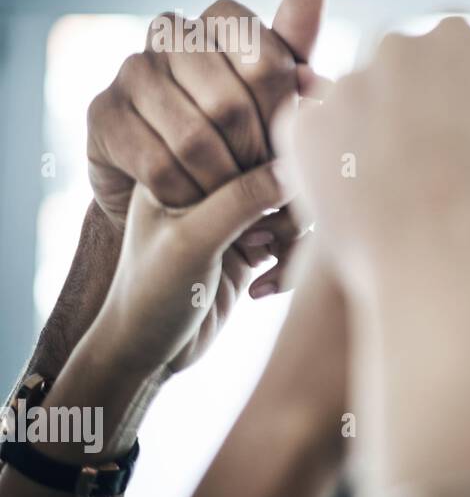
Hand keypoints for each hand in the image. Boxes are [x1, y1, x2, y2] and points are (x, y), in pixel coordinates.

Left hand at [84, 164, 292, 379]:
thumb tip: (295, 168)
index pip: (245, 143)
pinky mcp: (252, 248)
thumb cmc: (152, 295)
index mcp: (185, 168)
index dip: (271, 169)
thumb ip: (241, 200)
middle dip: (287, 213)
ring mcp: (234, 217)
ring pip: (293, 210)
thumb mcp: (193, 242)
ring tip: (267, 270)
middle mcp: (212, 187)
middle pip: (279, 176)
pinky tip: (261, 291)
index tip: (267, 210)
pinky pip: (294, 243)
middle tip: (266, 242)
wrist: (147, 353)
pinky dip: (289, 267)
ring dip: (292, 243)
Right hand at [86, 0, 322, 293]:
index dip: (282, 116)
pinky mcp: (102, 114)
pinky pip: (158, 165)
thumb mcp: (286, 105)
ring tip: (242, 204)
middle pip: (230, 102)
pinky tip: (200, 206)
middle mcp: (172, 33)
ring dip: (225, 184)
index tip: (292, 145)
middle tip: (268, 187)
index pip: (265, 57)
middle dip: (256, 157)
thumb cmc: (249, 144)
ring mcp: (132, 70)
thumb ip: (298, 54)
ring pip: (194, 138)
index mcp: (223, 20)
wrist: (182, 200)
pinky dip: (189, 196)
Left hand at [278, 17, 469, 297]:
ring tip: (401, 191)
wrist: (437, 260)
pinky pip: (319, 140)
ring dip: (377, 136)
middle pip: (407, 77)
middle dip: (421, 111)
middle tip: (439, 168)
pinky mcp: (299, 131)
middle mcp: (393, 48)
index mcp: (458, 39)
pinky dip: (338, 163)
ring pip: (362, 107)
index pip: (464, 59)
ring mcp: (341, 87)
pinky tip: (367, 196)